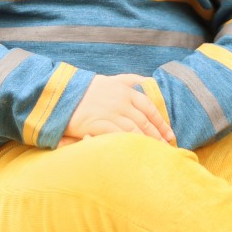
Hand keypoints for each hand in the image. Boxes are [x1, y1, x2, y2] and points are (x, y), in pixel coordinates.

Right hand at [61, 74, 175, 144]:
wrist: (61, 94)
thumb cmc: (87, 88)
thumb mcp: (110, 79)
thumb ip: (130, 80)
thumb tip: (148, 81)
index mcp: (125, 90)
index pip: (149, 107)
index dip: (161, 122)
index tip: (170, 133)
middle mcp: (121, 101)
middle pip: (145, 121)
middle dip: (158, 135)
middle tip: (167, 147)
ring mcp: (110, 113)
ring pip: (135, 130)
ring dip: (147, 142)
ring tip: (156, 152)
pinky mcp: (98, 124)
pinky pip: (119, 136)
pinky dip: (130, 144)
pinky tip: (136, 152)